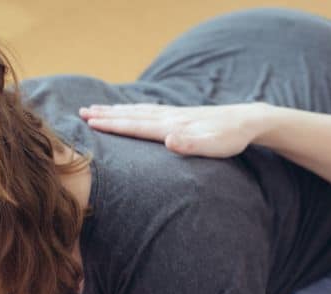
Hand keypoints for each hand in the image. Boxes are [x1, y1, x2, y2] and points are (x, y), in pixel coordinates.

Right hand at [79, 102, 269, 157]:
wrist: (249, 122)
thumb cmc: (232, 139)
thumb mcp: (215, 147)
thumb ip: (191, 145)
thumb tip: (168, 141)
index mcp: (174, 127)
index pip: (137, 126)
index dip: (113, 125)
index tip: (90, 123)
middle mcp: (171, 118)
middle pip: (132, 115)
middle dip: (106, 115)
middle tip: (81, 113)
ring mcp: (175, 114)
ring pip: (139, 111)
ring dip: (116, 110)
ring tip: (96, 109)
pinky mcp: (181, 115)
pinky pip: (150, 111)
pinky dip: (134, 109)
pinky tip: (130, 110)